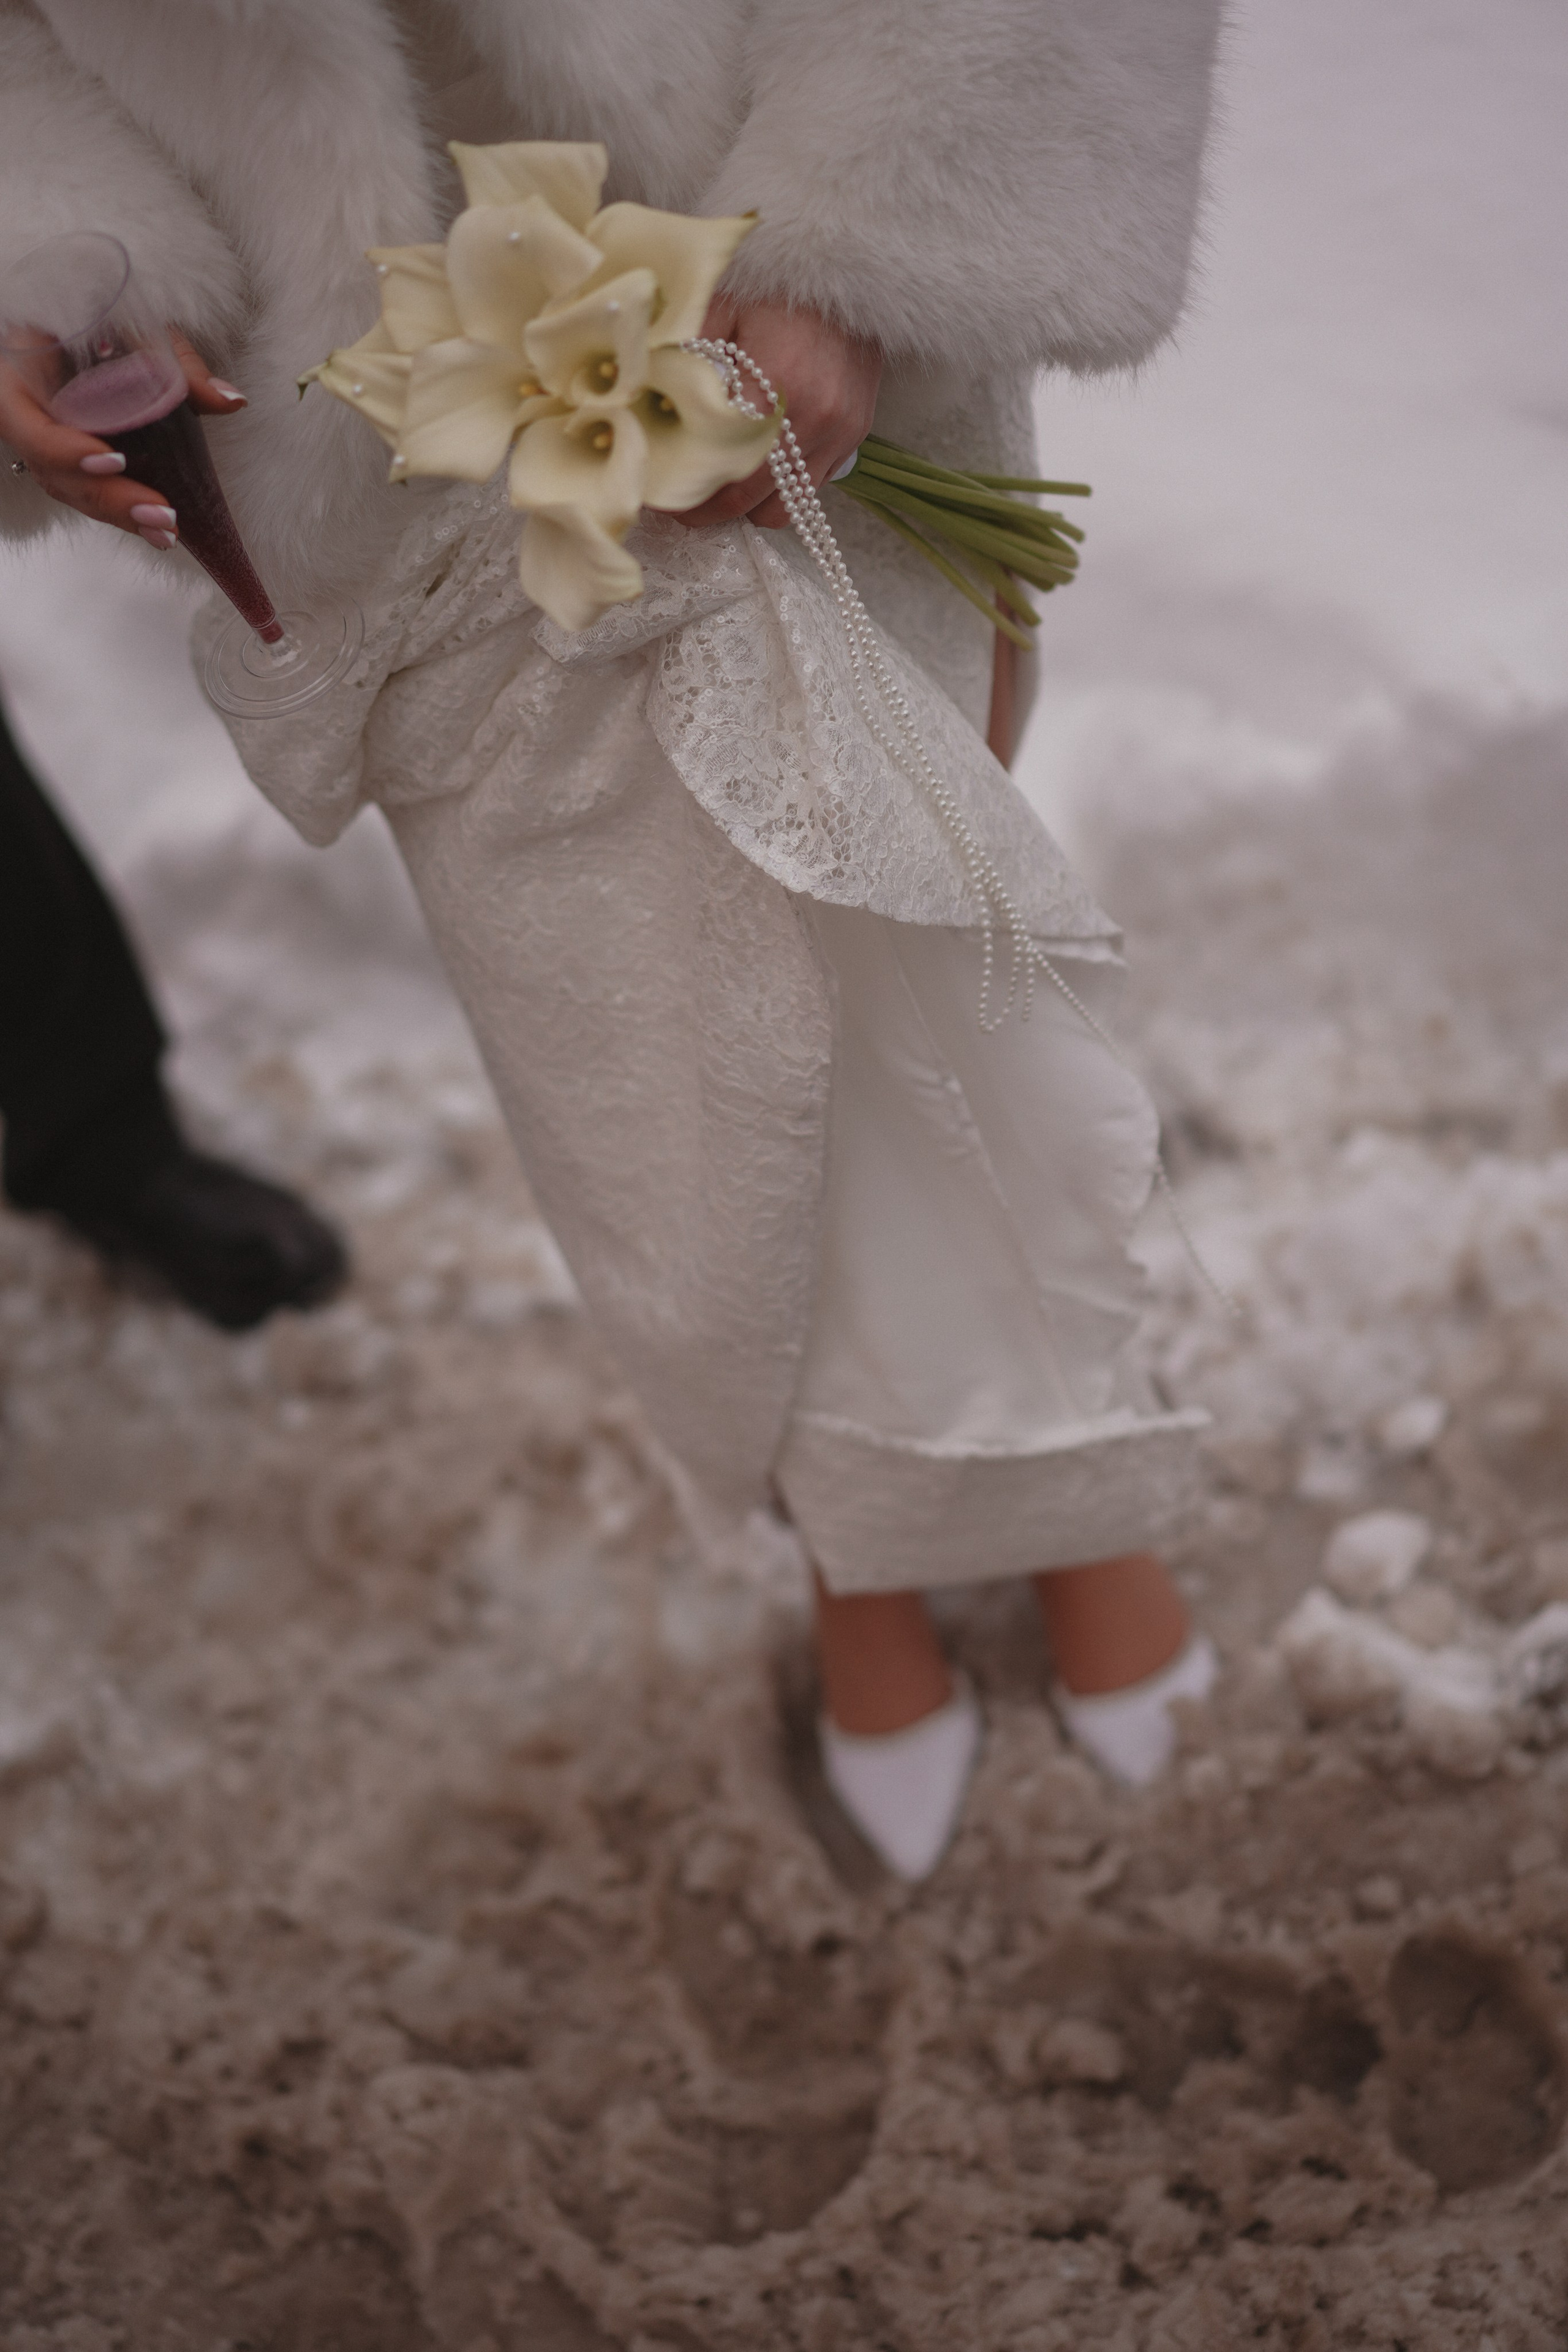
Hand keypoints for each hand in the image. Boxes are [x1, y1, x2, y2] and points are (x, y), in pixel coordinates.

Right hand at [0, 330, 244, 547]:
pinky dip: (122, 512)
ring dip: (120, 516)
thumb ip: (178, 363)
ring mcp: (43, 443)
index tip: (113, 459)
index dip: (65, 449)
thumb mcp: (132, 324)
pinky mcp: (65, 461)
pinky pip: (86, 492)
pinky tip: (157, 530)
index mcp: (20, 378)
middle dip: (109, 498)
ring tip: (166, 532)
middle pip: (55, 471)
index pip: (29, 424)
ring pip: (72, 491)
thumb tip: (231, 400)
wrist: (78, 320)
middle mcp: (25, 417)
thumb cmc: (94, 317)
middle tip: (160, 514)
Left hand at [665, 296, 881, 531]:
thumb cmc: (776, 279)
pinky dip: (784, 483)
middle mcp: (814, 420)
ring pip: (787, 505)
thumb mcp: (720, 306)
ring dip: (752, 501)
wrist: (848, 262)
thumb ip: (686, 359)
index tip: (663, 496)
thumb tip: (642, 405)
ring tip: (727, 477)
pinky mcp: (855, 431)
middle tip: (683, 497)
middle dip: (712, 509)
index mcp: (776, 389)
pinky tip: (763, 456)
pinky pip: (813, 484)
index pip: (725, 476)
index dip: (689, 498)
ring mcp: (839, 431)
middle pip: (752, 502)